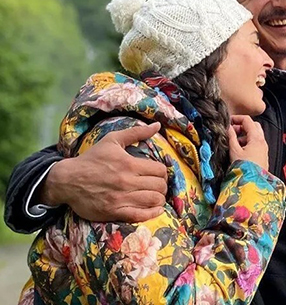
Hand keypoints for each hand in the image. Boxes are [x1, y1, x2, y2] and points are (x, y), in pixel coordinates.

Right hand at [41, 122, 167, 222]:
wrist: (67, 180)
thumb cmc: (91, 159)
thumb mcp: (112, 140)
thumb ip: (137, 132)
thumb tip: (157, 125)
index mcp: (129, 164)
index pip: (160, 170)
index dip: (163, 172)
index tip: (158, 174)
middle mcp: (127, 182)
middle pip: (159, 186)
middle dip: (163, 186)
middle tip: (158, 186)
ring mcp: (120, 199)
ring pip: (153, 201)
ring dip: (160, 199)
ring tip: (156, 196)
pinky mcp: (113, 212)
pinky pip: (140, 216)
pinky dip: (152, 213)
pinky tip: (155, 209)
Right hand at [228, 115, 268, 169]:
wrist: (253, 184)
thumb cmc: (244, 168)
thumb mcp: (234, 151)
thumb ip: (231, 137)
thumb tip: (228, 128)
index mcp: (256, 138)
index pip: (248, 120)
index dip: (237, 118)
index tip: (228, 121)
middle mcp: (262, 142)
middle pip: (254, 126)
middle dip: (242, 126)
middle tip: (232, 131)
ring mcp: (264, 149)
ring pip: (255, 135)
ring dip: (245, 134)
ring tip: (234, 141)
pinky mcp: (263, 156)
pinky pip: (256, 144)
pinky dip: (248, 142)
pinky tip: (239, 149)